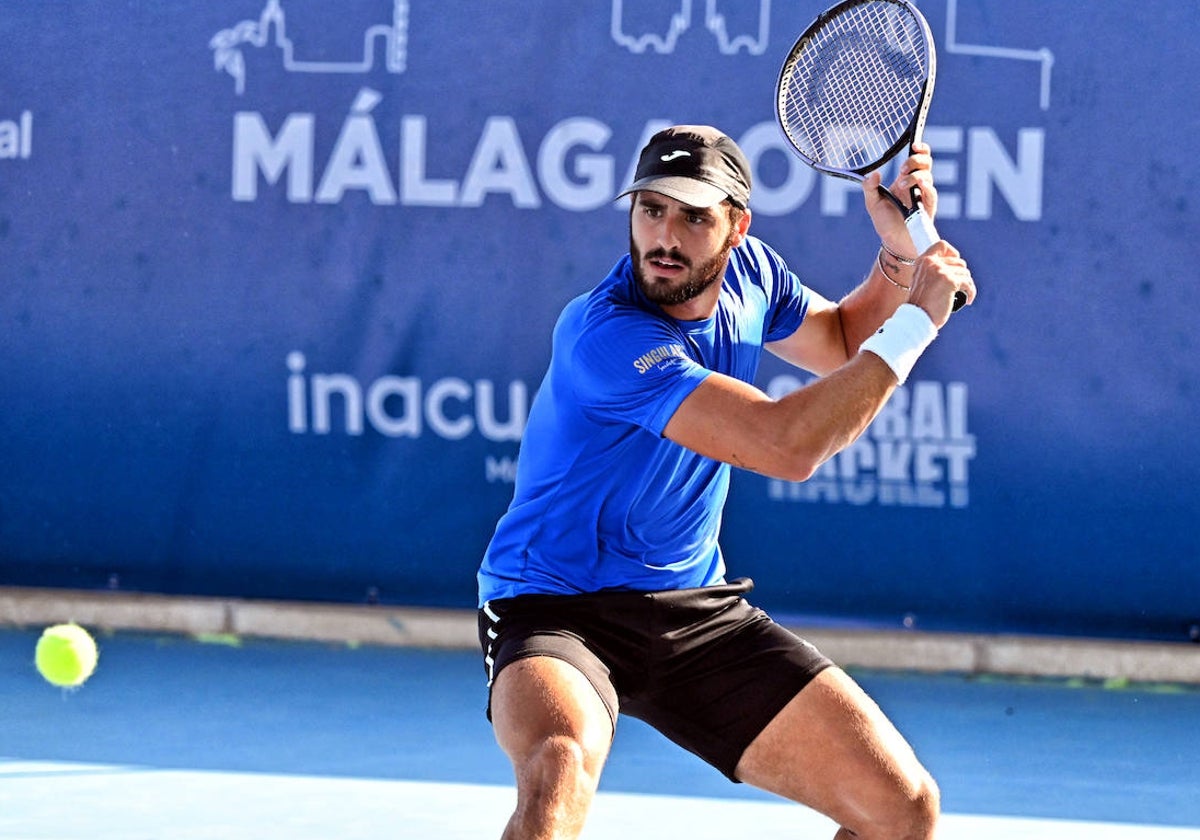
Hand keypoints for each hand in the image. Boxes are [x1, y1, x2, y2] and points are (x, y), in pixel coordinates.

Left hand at [862, 143, 936, 257]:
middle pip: (926, 162)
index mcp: (905, 180)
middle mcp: (917, 185)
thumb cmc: (885, 222)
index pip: (917, 159)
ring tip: (901, 184)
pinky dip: (925, 187)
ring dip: (915, 176)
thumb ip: (870, 188)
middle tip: (902, 169)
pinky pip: (931, 192)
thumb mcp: (872, 203)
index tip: (914, 145)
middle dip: (916, 160)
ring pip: (928, 176)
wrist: (894, 243)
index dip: (920, 149)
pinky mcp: (929, 207)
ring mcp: (924, 195)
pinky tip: (918, 186)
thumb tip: (873, 174)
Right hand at [907, 240, 975, 327]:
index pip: (942, 245)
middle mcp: (931, 263)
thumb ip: (933, 271)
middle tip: (960, 286)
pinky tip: (968, 299)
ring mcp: (941, 271)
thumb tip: (954, 267)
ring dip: (967, 285)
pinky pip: (968, 283)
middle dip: (962, 275)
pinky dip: (971, 292)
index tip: (955, 265)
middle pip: (958, 261)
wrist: (916, 318)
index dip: (953, 253)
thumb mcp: (922, 282)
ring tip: (964, 294)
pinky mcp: (950, 281)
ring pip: (965, 273)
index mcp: (923, 261)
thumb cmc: (920, 305)